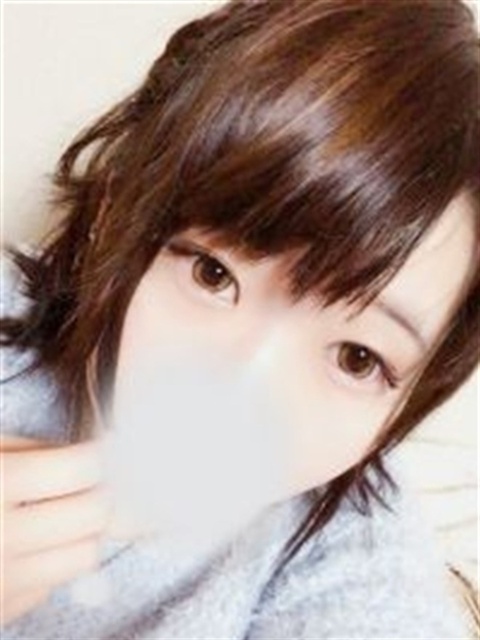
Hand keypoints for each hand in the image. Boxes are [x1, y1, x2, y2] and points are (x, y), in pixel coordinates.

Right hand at [0, 435, 109, 625]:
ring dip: (84, 531)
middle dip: (101, 492)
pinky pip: (53, 583)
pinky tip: (27, 546)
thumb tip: (94, 455)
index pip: (82, 468)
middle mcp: (0, 539)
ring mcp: (0, 583)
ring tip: (61, 513)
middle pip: (94, 514)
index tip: (101, 451)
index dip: (100, 455)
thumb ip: (34, 451)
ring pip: (85, 555)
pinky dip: (52, 562)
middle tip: (90, 482)